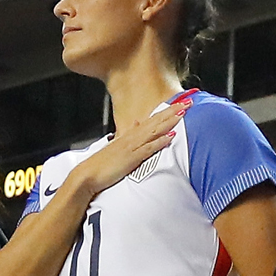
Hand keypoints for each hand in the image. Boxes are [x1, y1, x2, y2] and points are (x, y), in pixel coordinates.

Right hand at [70, 97, 191, 197]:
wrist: (88, 174)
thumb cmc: (102, 163)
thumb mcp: (117, 145)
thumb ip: (129, 134)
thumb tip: (136, 123)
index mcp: (130, 135)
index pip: (152, 119)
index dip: (167, 111)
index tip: (180, 103)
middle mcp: (132, 137)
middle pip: (156, 120)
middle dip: (173, 110)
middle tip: (188, 101)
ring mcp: (132, 147)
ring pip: (155, 130)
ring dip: (170, 121)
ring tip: (183, 112)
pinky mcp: (132, 158)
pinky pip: (148, 148)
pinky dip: (160, 141)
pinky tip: (170, 136)